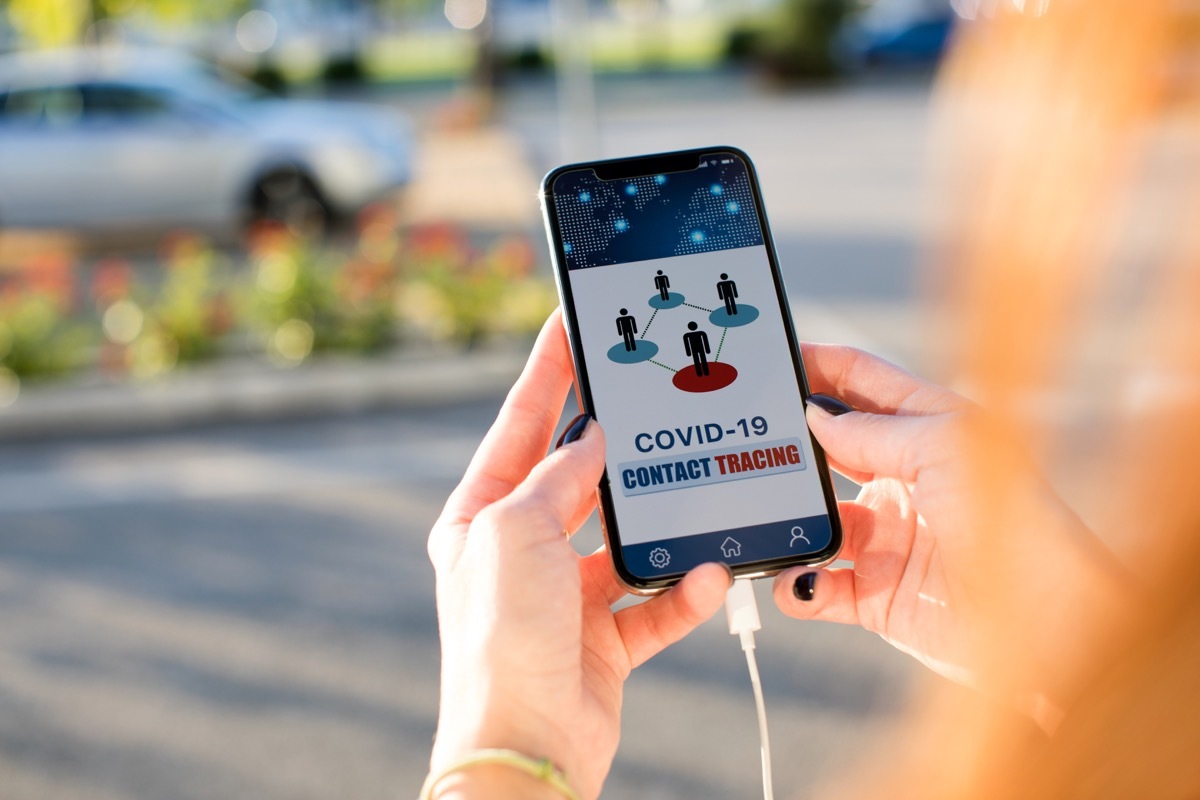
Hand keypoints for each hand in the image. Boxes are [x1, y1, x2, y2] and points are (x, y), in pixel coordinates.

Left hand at [427, 310, 729, 798]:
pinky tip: (707, 575)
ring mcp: (563, 595)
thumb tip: (592, 438)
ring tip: (693, 490)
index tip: (570, 322)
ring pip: (625, 538)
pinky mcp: (604, 637)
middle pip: (577, 475)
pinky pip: (654, 601)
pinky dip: (683, 591)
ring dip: (661, 524)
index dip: (548, 370)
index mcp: (481, 517)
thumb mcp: (516, 533)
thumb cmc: (499, 639)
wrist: (525, 747)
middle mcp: (521, 551)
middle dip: (615, 439)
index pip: (521, 425)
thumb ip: (558, 479)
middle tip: (651, 390)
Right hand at [775, 345, 1129, 715]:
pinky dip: (797, 583)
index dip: (817, 363)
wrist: (1042, 623)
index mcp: (927, 429)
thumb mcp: (944, 448)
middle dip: (787, 440)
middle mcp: (902, 478)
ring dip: (785, 518)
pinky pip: (816, 584)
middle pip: (827, 447)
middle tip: (741, 432)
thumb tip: (815, 416)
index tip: (769, 354)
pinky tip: (797, 577)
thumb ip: (873, 430)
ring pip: (812, 517)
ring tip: (759, 513)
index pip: (861, 382)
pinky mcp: (873, 593)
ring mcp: (885, 536)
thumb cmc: (1014, 519)